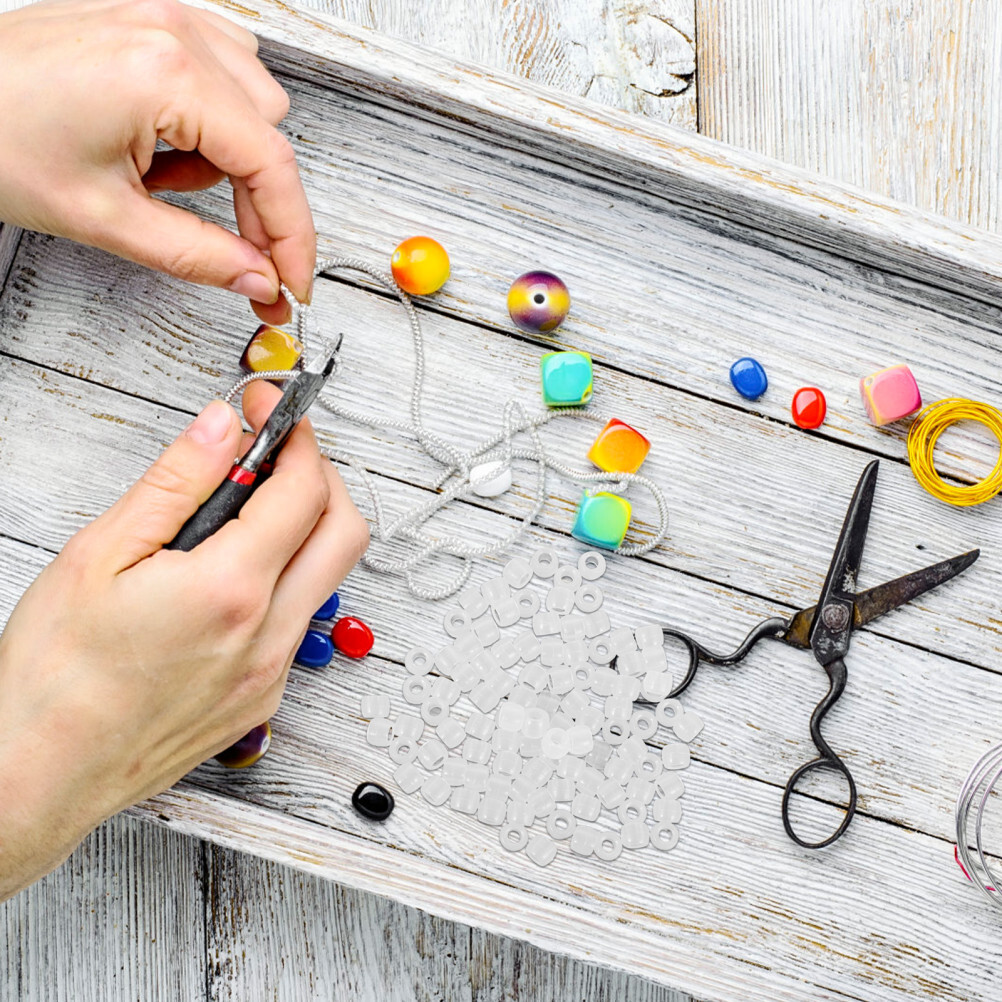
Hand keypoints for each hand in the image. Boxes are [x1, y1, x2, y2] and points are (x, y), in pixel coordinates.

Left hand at [0, 0, 314, 323]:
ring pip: (252, 103)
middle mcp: (173, 31)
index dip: (293, 238)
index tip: (293, 284)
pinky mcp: (148, 19)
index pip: (271, 166)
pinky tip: (164, 140)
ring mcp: (161, 17)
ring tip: (159, 178)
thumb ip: (198, 255)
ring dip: (226, 157)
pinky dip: (209, 118)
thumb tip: (258, 278)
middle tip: (232, 252)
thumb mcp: (105, 218)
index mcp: (166, 74)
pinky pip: (221, 70)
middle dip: (255, 203)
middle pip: (269, 135)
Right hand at [0, 383, 367, 898]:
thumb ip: (176, 482)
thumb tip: (222, 427)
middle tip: (275, 452)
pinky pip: (301, 621)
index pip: (303, 488)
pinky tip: (235, 572)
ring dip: (308, 527)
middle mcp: (267, 634)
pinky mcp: (264, 697)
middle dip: (321, 474)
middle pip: (344, 530)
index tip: (269, 408)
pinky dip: (288, 578)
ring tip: (248, 508)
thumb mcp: (101, 554)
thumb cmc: (53, 676)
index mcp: (230, 590)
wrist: (38, 776)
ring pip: (329, 577)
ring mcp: (272, 672)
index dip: (294, 434)